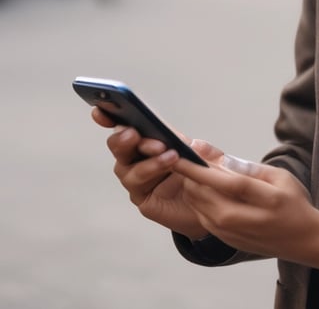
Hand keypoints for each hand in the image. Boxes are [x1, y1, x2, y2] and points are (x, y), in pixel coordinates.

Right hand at [93, 106, 218, 239]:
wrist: (215, 210)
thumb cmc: (209, 179)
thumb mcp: (213, 159)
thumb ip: (204, 151)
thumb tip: (190, 143)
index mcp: (156, 138)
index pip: (132, 124)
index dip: (113, 116)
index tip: (101, 109)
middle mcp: (142, 157)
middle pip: (121, 144)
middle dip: (124, 137)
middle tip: (133, 133)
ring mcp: (140, 178)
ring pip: (126, 166)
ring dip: (145, 156)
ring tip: (164, 150)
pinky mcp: (143, 198)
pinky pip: (137, 184)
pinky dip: (150, 171)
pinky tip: (168, 163)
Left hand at [171, 159, 318, 262]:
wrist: (303, 239)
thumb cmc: (293, 202)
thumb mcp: (281, 177)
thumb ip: (250, 168)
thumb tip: (218, 160)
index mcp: (268, 200)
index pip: (229, 183)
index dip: (204, 169)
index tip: (185, 155)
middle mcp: (249, 220)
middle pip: (209, 198)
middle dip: (190, 177)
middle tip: (183, 159)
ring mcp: (237, 234)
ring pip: (201, 209)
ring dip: (192, 189)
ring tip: (190, 171)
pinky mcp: (229, 242)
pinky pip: (204, 220)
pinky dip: (197, 202)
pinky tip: (200, 189)